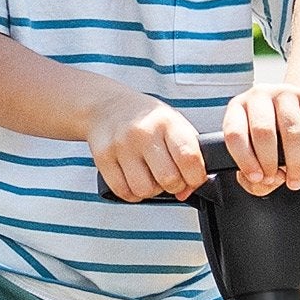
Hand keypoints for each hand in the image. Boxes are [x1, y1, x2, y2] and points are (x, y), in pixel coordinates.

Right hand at [86, 90, 205, 201]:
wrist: (108, 106)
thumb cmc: (146, 118)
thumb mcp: (174, 125)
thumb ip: (188, 154)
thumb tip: (187, 191)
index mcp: (167, 122)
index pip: (189, 158)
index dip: (196, 177)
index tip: (194, 179)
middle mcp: (143, 132)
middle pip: (168, 179)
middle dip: (174, 186)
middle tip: (170, 177)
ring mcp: (121, 146)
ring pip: (144, 190)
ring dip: (152, 190)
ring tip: (150, 177)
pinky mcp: (103, 158)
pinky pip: (123, 192)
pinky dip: (132, 193)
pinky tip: (134, 179)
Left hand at [222, 84, 299, 194]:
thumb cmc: (275, 138)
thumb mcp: (257, 156)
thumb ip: (253, 177)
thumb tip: (270, 179)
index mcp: (238, 108)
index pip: (234, 133)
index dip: (245, 160)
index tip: (257, 178)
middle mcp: (260, 95)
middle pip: (263, 132)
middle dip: (270, 162)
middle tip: (277, 179)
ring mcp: (286, 92)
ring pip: (291, 132)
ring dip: (294, 162)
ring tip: (295, 178)